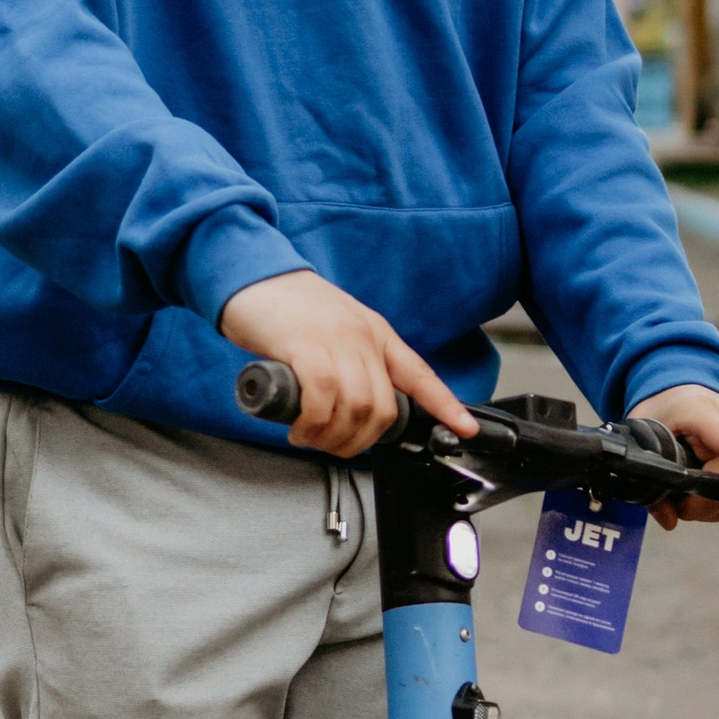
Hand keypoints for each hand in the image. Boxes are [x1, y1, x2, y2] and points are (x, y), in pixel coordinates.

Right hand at [221, 269, 472, 458]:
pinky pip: (322, 398)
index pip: (419, 373)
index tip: (464, 428)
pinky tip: (299, 428)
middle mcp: (363, 337)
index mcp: (376, 333)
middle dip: (360, 441)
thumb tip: (355, 406)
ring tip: (310, 437)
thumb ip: (353, 360)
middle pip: (383, 407)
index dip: (445, 404)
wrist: (254, 273)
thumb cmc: (290, 308)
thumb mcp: (336, 330)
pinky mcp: (305, 347)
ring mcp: (335, 341)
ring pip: (355, 408)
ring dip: (333, 437)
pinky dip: (312, 424)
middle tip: (333, 445)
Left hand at [629, 382, 718, 529]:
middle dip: (702, 506)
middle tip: (680, 500)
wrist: (687, 396)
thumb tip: (669, 521)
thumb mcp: (644, 441)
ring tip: (696, 491)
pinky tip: (713, 491)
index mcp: (705, 410)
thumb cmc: (666, 417)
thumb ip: (651, 482)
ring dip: (716, 509)